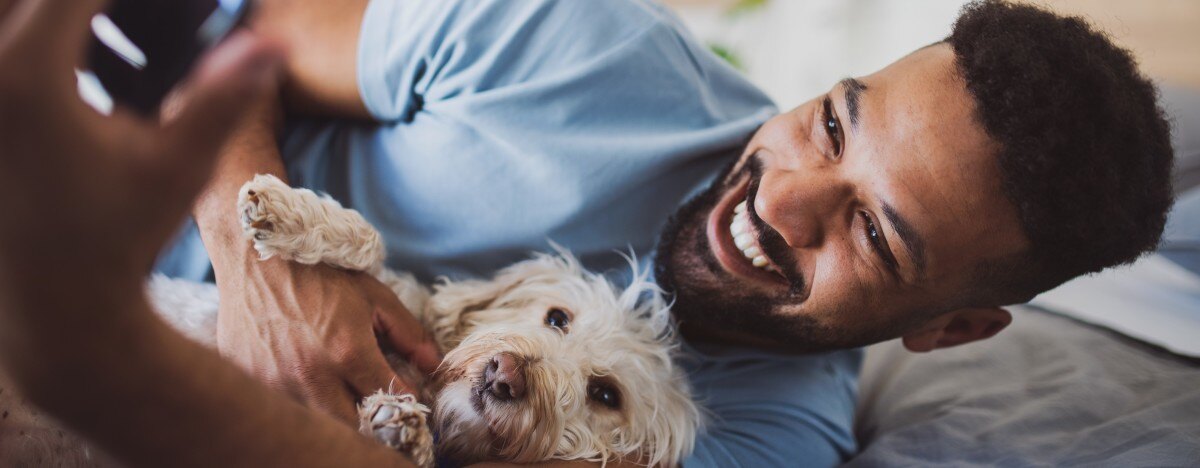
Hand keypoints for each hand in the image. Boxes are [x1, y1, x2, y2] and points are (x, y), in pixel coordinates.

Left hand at [0, 0, 282, 322]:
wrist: (55, 300)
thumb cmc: (121, 236)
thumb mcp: (182, 165)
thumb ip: (224, 97)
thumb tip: (274, 44)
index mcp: (27, 76)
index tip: (176, 4)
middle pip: (28, 1)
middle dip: (83, 4)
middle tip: (136, 18)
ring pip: (5, 18)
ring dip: (51, 17)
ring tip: (107, 30)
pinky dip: (30, 40)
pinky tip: (78, 63)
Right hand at [216, 257, 441, 422]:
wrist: (258, 256)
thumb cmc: (321, 274)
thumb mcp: (374, 296)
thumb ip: (409, 334)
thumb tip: (433, 365)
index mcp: (348, 353)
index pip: (390, 401)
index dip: (404, 401)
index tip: (405, 395)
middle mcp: (312, 376)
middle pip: (353, 428)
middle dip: (369, 419)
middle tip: (373, 400)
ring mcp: (277, 384)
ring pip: (317, 423)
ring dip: (333, 413)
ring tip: (337, 387)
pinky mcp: (252, 384)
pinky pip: (284, 409)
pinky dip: (299, 402)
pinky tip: (303, 378)